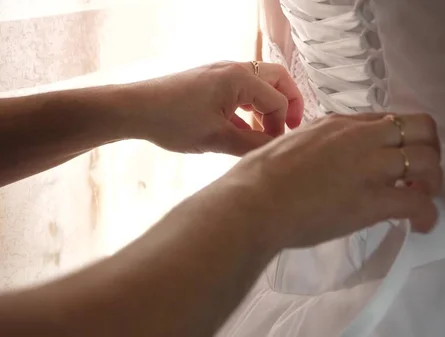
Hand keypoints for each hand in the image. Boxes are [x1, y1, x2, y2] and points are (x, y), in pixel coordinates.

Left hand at [124, 61, 303, 154]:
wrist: (134, 109)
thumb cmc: (172, 121)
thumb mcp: (216, 138)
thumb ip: (251, 144)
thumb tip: (275, 149)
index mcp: (240, 78)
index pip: (278, 100)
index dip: (281, 125)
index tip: (272, 146)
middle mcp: (234, 69)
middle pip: (277, 79)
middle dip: (288, 103)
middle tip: (290, 126)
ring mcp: (221, 73)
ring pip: (260, 83)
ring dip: (268, 105)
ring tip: (265, 131)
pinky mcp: (210, 82)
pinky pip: (241, 90)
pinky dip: (250, 106)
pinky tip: (243, 129)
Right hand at [206, 113, 441, 248]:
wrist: (253, 202)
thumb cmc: (260, 176)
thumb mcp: (294, 142)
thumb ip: (319, 142)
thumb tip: (327, 155)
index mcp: (340, 123)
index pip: (389, 119)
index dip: (403, 138)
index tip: (400, 157)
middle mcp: (362, 137)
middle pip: (422, 128)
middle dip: (430, 150)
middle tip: (421, 174)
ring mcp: (370, 166)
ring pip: (427, 161)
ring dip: (432, 182)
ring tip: (422, 198)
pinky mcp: (372, 200)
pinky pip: (418, 202)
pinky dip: (428, 215)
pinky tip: (421, 225)